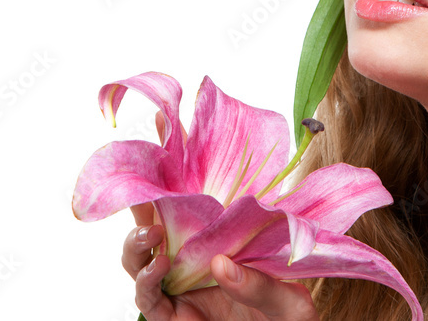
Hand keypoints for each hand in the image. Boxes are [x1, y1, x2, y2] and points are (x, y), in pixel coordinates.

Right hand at [119, 115, 319, 320]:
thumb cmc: (290, 319)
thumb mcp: (289, 298)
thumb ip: (262, 282)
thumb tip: (223, 264)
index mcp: (220, 235)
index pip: (192, 196)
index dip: (174, 163)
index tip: (162, 125)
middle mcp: (194, 256)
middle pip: (153, 222)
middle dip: (138, 202)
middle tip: (140, 191)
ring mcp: (180, 286)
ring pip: (139, 260)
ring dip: (136, 244)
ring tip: (152, 237)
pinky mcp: (172, 317)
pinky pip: (148, 298)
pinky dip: (146, 282)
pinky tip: (159, 267)